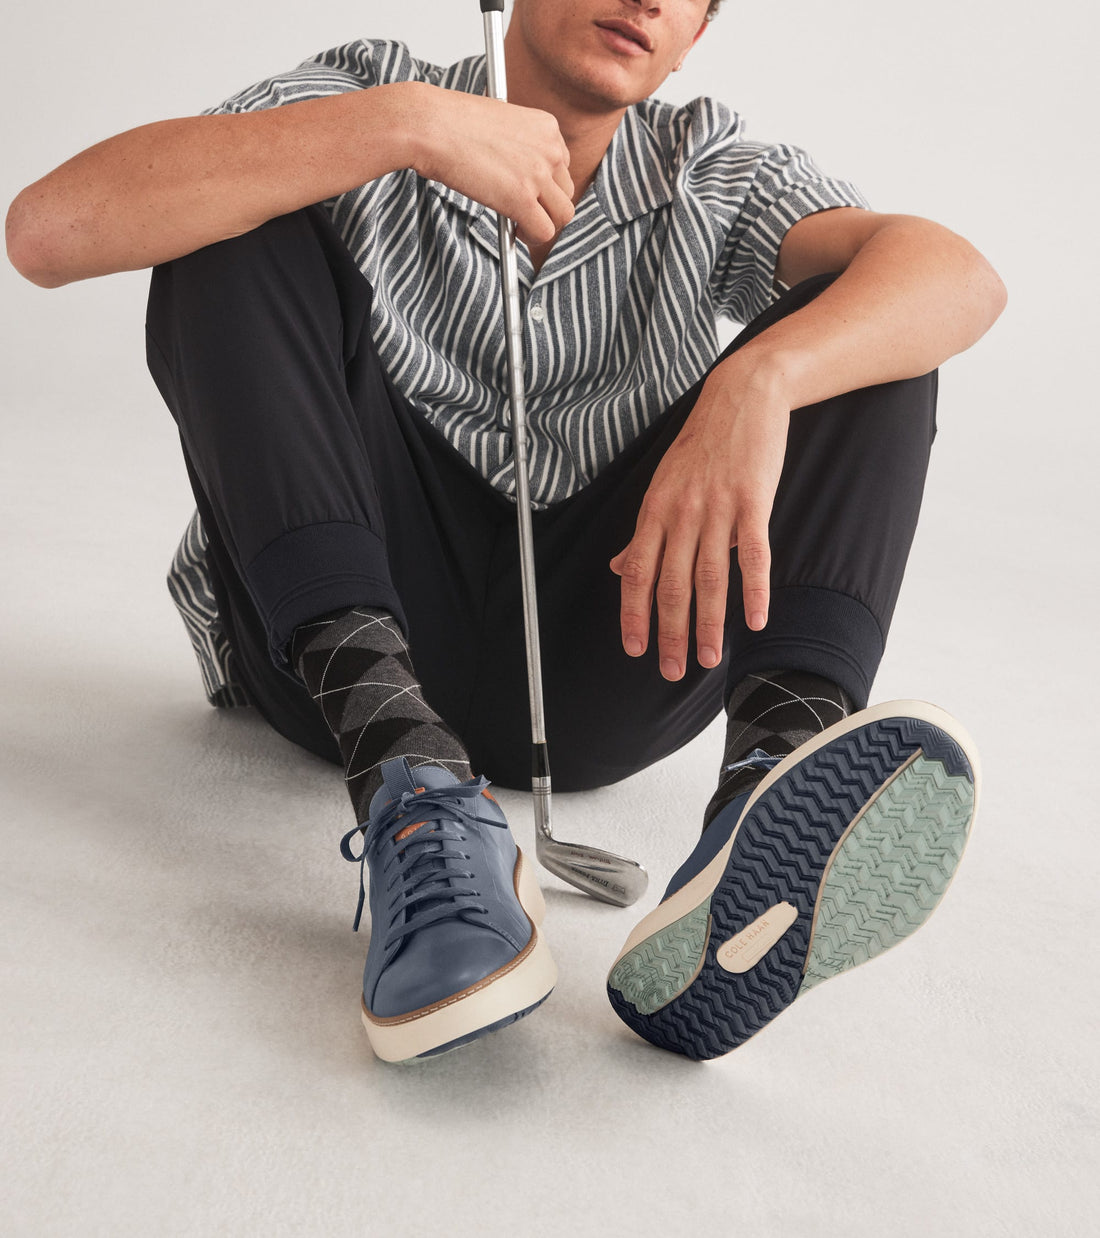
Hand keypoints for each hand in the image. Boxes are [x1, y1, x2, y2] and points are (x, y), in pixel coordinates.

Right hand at [410, 85, 574, 247]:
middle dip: (547, 207)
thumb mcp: (497, 122)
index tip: (529, 192)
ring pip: (562, 215)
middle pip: (566, 192)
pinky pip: (544, 231)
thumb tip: (515, 175)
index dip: (546, 184)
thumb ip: (516, 145)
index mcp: (546, 126)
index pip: (563, 165)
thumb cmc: (450, 121)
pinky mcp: (522, 199)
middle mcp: (550, 148)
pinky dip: (531, 238)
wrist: (430, 125)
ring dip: (542, 224)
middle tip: (523, 213)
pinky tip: (514, 232)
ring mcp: (539, 174)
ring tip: (519, 226)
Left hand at [609, 362, 790, 679]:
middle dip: (669, 633)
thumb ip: (644, 532)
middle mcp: (681, 512)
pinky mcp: (753, 500)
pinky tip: (754, 620)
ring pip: (709, 577)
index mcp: (655, 511)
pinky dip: (754, 590)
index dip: (635, 614)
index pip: (638, 573)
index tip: (634, 649)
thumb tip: (619, 568)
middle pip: (672, 584)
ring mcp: (718, 507)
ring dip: (707, 624)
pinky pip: (753, 555)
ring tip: (708, 659)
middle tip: (671, 671)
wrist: (743, 396)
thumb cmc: (702, 445)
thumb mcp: (662, 485)